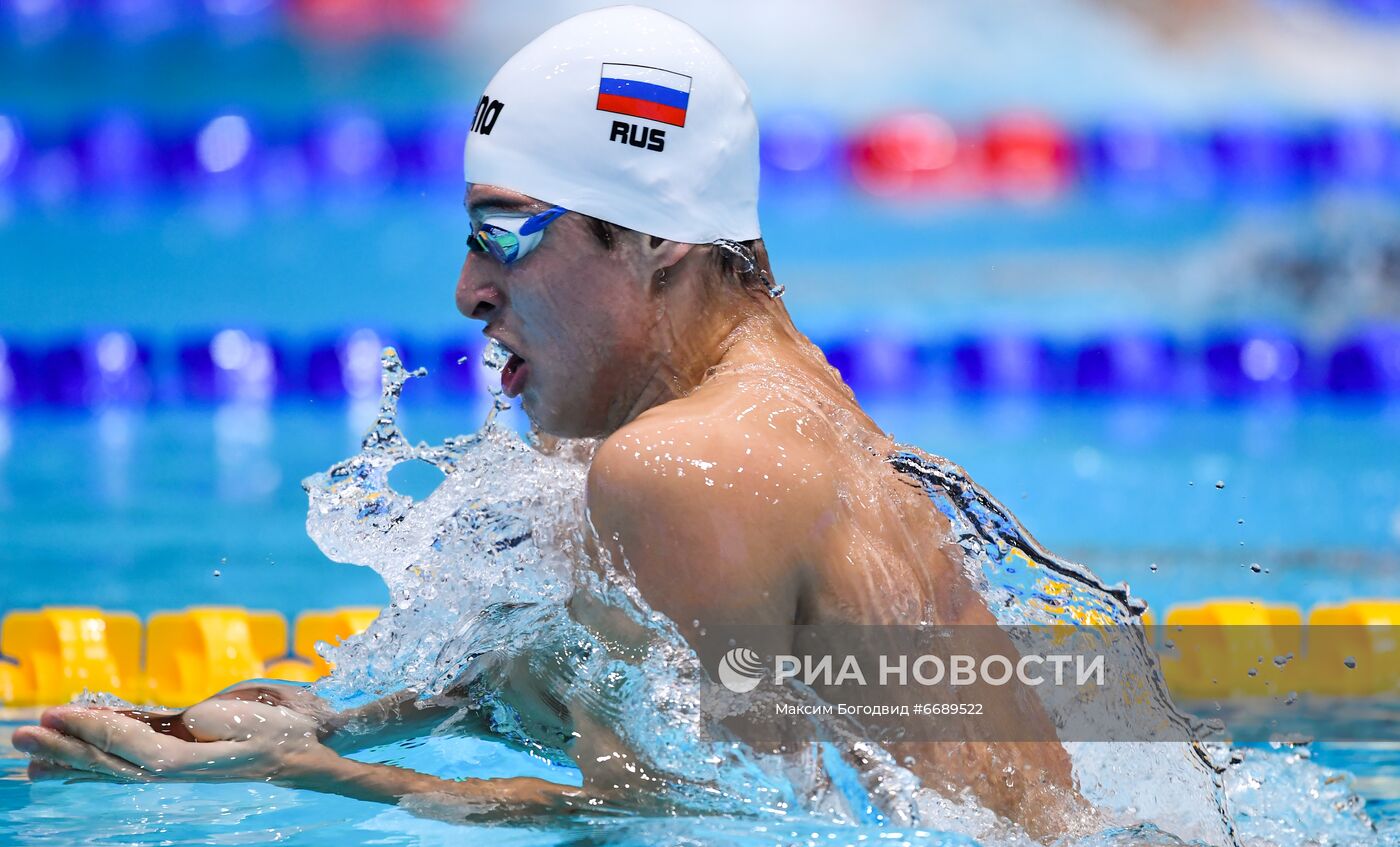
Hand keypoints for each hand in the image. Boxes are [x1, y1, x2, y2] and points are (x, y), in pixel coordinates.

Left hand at [12, 694, 336, 785]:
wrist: (312, 747)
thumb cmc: (291, 733)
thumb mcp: (262, 722)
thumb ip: (225, 722)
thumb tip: (192, 721)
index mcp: (195, 763)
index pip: (133, 751)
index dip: (95, 732)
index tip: (57, 716)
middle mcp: (177, 768)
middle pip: (111, 764)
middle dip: (65, 748)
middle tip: (21, 735)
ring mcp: (175, 761)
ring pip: (112, 764)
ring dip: (69, 757)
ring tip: (28, 756)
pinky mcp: (178, 750)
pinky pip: (129, 754)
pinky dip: (97, 752)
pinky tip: (72, 758)